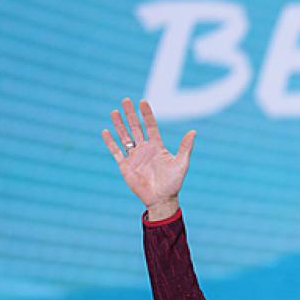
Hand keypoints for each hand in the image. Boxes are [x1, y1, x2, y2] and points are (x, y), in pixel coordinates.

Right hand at [102, 98, 195, 219]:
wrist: (162, 199)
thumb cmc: (173, 182)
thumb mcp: (181, 163)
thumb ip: (185, 147)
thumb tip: (194, 131)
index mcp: (157, 147)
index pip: (151, 126)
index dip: (147, 114)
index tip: (142, 101)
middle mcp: (145, 149)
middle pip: (136, 128)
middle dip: (130, 114)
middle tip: (125, 100)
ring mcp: (134, 157)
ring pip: (125, 137)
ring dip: (119, 125)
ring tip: (114, 111)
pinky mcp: (125, 166)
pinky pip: (116, 152)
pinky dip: (110, 142)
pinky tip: (106, 131)